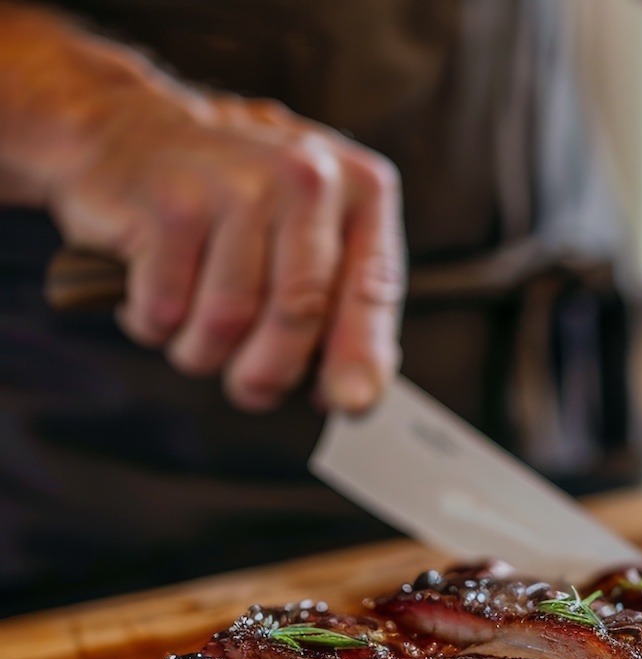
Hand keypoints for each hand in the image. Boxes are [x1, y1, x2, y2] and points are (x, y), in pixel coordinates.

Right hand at [46, 80, 403, 412]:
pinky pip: (167, 309)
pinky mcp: (169, 199)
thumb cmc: (238, 205)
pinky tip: (157, 298)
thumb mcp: (311, 242)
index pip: (372, 290)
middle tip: (252, 390)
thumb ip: (346, 314)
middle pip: (299, 312)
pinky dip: (156, 326)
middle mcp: (307, 177)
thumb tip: (355, 398)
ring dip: (204, 352)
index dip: (361, 357)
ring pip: (228, 320)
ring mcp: (237, 182)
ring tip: (195, 331)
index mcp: (363, 190)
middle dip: (271, 372)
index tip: (353, 405)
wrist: (129, 129)